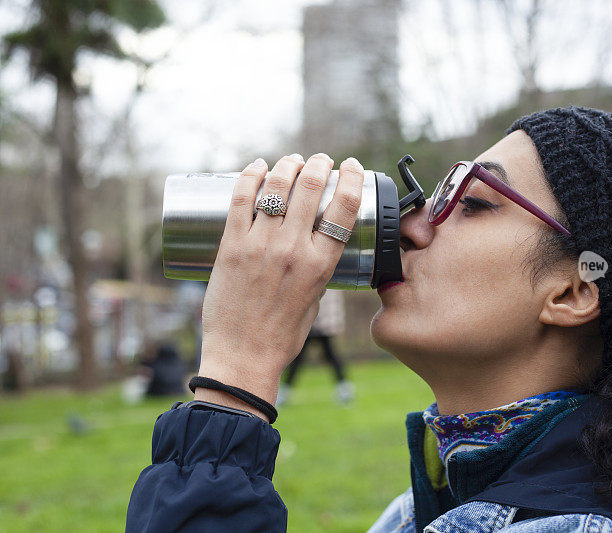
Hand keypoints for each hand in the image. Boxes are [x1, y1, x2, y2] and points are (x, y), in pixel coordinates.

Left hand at [195, 153, 363, 416]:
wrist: (243, 357)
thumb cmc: (282, 335)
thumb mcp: (316, 299)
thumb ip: (318, 268)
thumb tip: (314, 242)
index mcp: (321, 264)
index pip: (345, 207)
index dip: (352, 178)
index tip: (352, 167)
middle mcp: (293, 249)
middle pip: (311, 187)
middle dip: (319, 164)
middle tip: (319, 160)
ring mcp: (260, 245)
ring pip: (277, 186)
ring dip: (288, 164)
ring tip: (292, 161)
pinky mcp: (231, 246)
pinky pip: (241, 199)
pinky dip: (251, 175)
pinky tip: (258, 166)